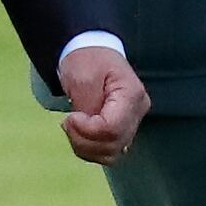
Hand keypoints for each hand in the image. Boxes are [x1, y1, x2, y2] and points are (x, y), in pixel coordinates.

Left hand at [57, 40, 147, 165]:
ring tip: (72, 127)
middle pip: (113, 144)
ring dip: (85, 147)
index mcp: (132, 95)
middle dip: (83, 140)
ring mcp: (132, 123)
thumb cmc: (87, 59)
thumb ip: (88, 106)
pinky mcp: (122, 130)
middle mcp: (137, 112)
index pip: (112, 129)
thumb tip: (89, 129)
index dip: (88, 130)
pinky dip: (89, 148)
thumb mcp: (83, 78)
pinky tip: (79, 133)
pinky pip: (108, 152)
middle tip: (67, 122)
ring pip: (111, 154)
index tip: (70, 117)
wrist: (90, 52)